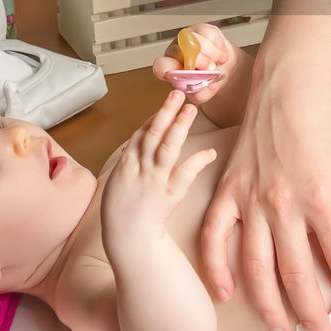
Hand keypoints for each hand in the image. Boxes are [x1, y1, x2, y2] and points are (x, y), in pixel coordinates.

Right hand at [102, 90, 216, 239]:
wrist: (127, 236)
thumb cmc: (123, 207)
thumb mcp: (119, 177)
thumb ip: (132, 156)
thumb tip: (144, 136)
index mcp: (127, 162)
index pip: (141, 133)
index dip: (154, 117)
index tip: (167, 103)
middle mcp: (140, 167)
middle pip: (153, 134)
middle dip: (165, 112)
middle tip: (177, 94)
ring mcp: (155, 180)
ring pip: (167, 148)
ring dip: (179, 127)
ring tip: (191, 110)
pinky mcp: (169, 194)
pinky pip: (184, 174)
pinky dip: (198, 161)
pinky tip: (210, 152)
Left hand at [152, 23, 239, 106]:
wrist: (223, 70)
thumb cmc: (207, 81)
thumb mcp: (203, 93)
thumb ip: (200, 94)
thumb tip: (199, 88)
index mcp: (170, 69)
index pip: (161, 66)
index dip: (168, 68)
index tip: (183, 74)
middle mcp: (175, 52)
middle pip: (179, 51)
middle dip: (198, 61)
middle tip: (210, 69)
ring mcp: (187, 39)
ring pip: (194, 40)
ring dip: (211, 53)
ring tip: (219, 61)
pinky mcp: (201, 30)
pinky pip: (208, 33)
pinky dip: (217, 45)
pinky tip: (219, 52)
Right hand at [201, 70, 330, 330]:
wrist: (289, 80)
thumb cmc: (324, 118)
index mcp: (324, 198)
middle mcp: (286, 205)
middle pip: (299, 277)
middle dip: (312, 316)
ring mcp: (252, 199)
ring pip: (256, 267)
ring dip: (268, 306)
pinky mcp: (230, 189)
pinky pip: (216, 236)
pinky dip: (216, 267)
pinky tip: (223, 293)